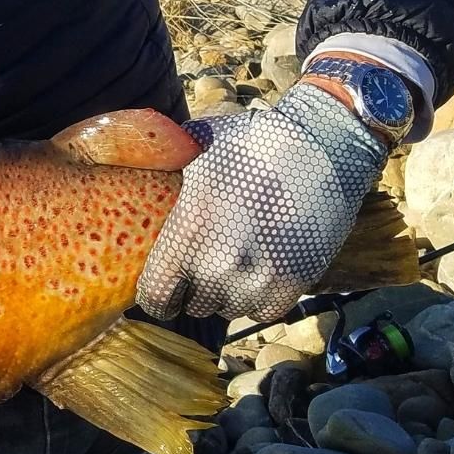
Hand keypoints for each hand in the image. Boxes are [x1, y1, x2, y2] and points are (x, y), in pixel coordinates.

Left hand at [136, 81, 389, 321]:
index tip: (161, 288)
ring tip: (233, 261)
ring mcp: (258, 279)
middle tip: (202, 263)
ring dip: (226, 293)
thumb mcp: (194, 148)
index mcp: (187, 233)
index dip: (155, 297)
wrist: (321, 146)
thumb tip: (132, 168)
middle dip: (193, 288)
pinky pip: (262, 311)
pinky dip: (258, 297)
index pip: (155, 297)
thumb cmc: (250, 142)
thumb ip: (164, 171)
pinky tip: (258, 270)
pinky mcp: (293, 285)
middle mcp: (218, 265)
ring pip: (228, 309)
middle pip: (194, 304)